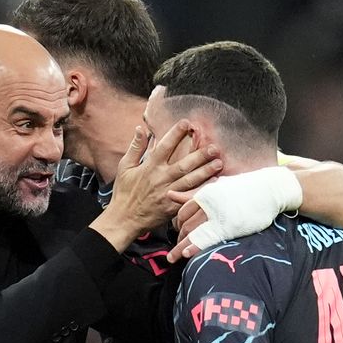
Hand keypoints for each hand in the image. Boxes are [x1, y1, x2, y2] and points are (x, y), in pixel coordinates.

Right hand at [90, 121, 221, 251]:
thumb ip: (135, 147)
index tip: (187, 123)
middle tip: (214, 146)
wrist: (124, 219)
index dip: (176, 134)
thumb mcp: (125, 167)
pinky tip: (213, 184)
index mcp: (150, 166)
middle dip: (199, 155)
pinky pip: (190, 196)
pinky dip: (202, 190)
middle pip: (183, 164)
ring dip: (205, 171)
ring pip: (190, 180)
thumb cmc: (124, 192)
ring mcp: (168, 193)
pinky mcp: (172, 206)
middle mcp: (161, 178)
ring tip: (219, 163)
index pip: (165, 146)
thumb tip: (141, 128)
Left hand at [167, 166, 302, 262]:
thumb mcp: (217, 186)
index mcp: (204, 193)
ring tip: (173, 257)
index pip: (182, 212)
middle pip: (184, 224)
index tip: (179, 233)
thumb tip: (170, 194)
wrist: (270, 188)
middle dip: (177, 238)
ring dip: (180, 247)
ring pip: (192, 233)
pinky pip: (206, 239)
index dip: (177, 225)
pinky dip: (194, 247)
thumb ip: (193, 193)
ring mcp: (217, 215)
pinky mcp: (228, 226)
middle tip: (174, 249)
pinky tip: (186, 254)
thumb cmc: (245, 188)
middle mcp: (208, 204)